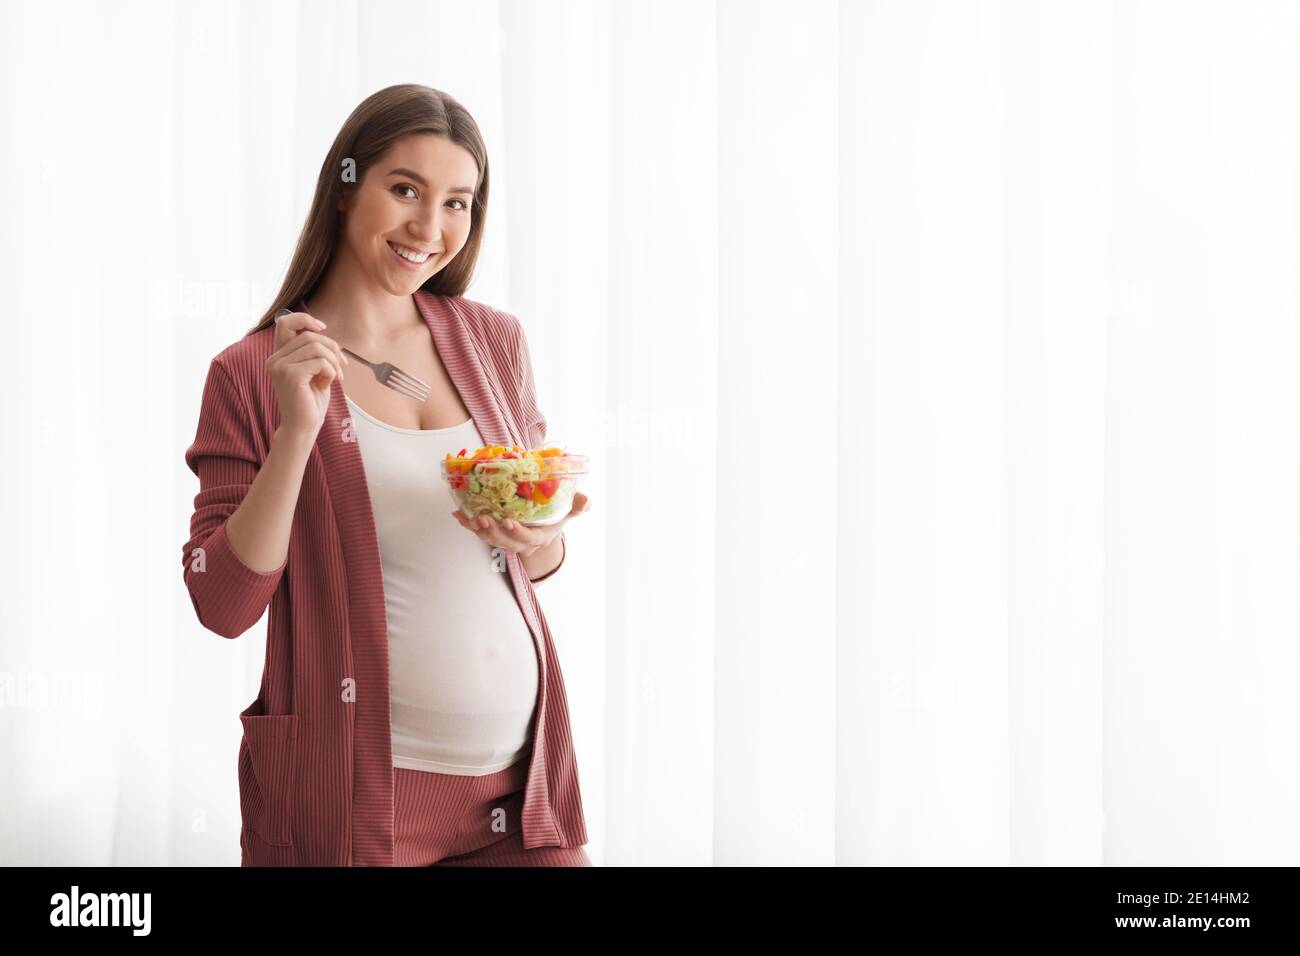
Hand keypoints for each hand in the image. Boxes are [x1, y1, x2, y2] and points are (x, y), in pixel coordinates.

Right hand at [266, 308, 348, 440]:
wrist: (304, 426)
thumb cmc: (310, 401)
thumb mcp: (313, 371)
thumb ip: (314, 352)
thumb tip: (324, 334)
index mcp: (279, 356)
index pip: (285, 322)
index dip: (305, 319)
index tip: (323, 328)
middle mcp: (275, 359)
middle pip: (308, 335)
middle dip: (332, 347)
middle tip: (342, 365)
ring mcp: (280, 367)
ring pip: (316, 347)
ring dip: (334, 361)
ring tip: (337, 376)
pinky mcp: (291, 376)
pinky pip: (319, 362)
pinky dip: (331, 370)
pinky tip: (330, 383)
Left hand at [451, 491, 590, 555]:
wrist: (543, 528)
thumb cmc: (555, 516)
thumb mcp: (568, 511)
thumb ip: (577, 507)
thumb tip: (585, 499)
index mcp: (539, 538)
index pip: (529, 539)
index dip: (518, 533)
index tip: (508, 521)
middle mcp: (521, 544)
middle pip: (505, 542)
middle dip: (492, 532)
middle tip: (482, 519)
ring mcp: (507, 541)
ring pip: (490, 540)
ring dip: (478, 530)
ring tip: (469, 518)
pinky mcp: (495, 535)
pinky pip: (480, 533)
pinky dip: (468, 525)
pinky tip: (458, 515)